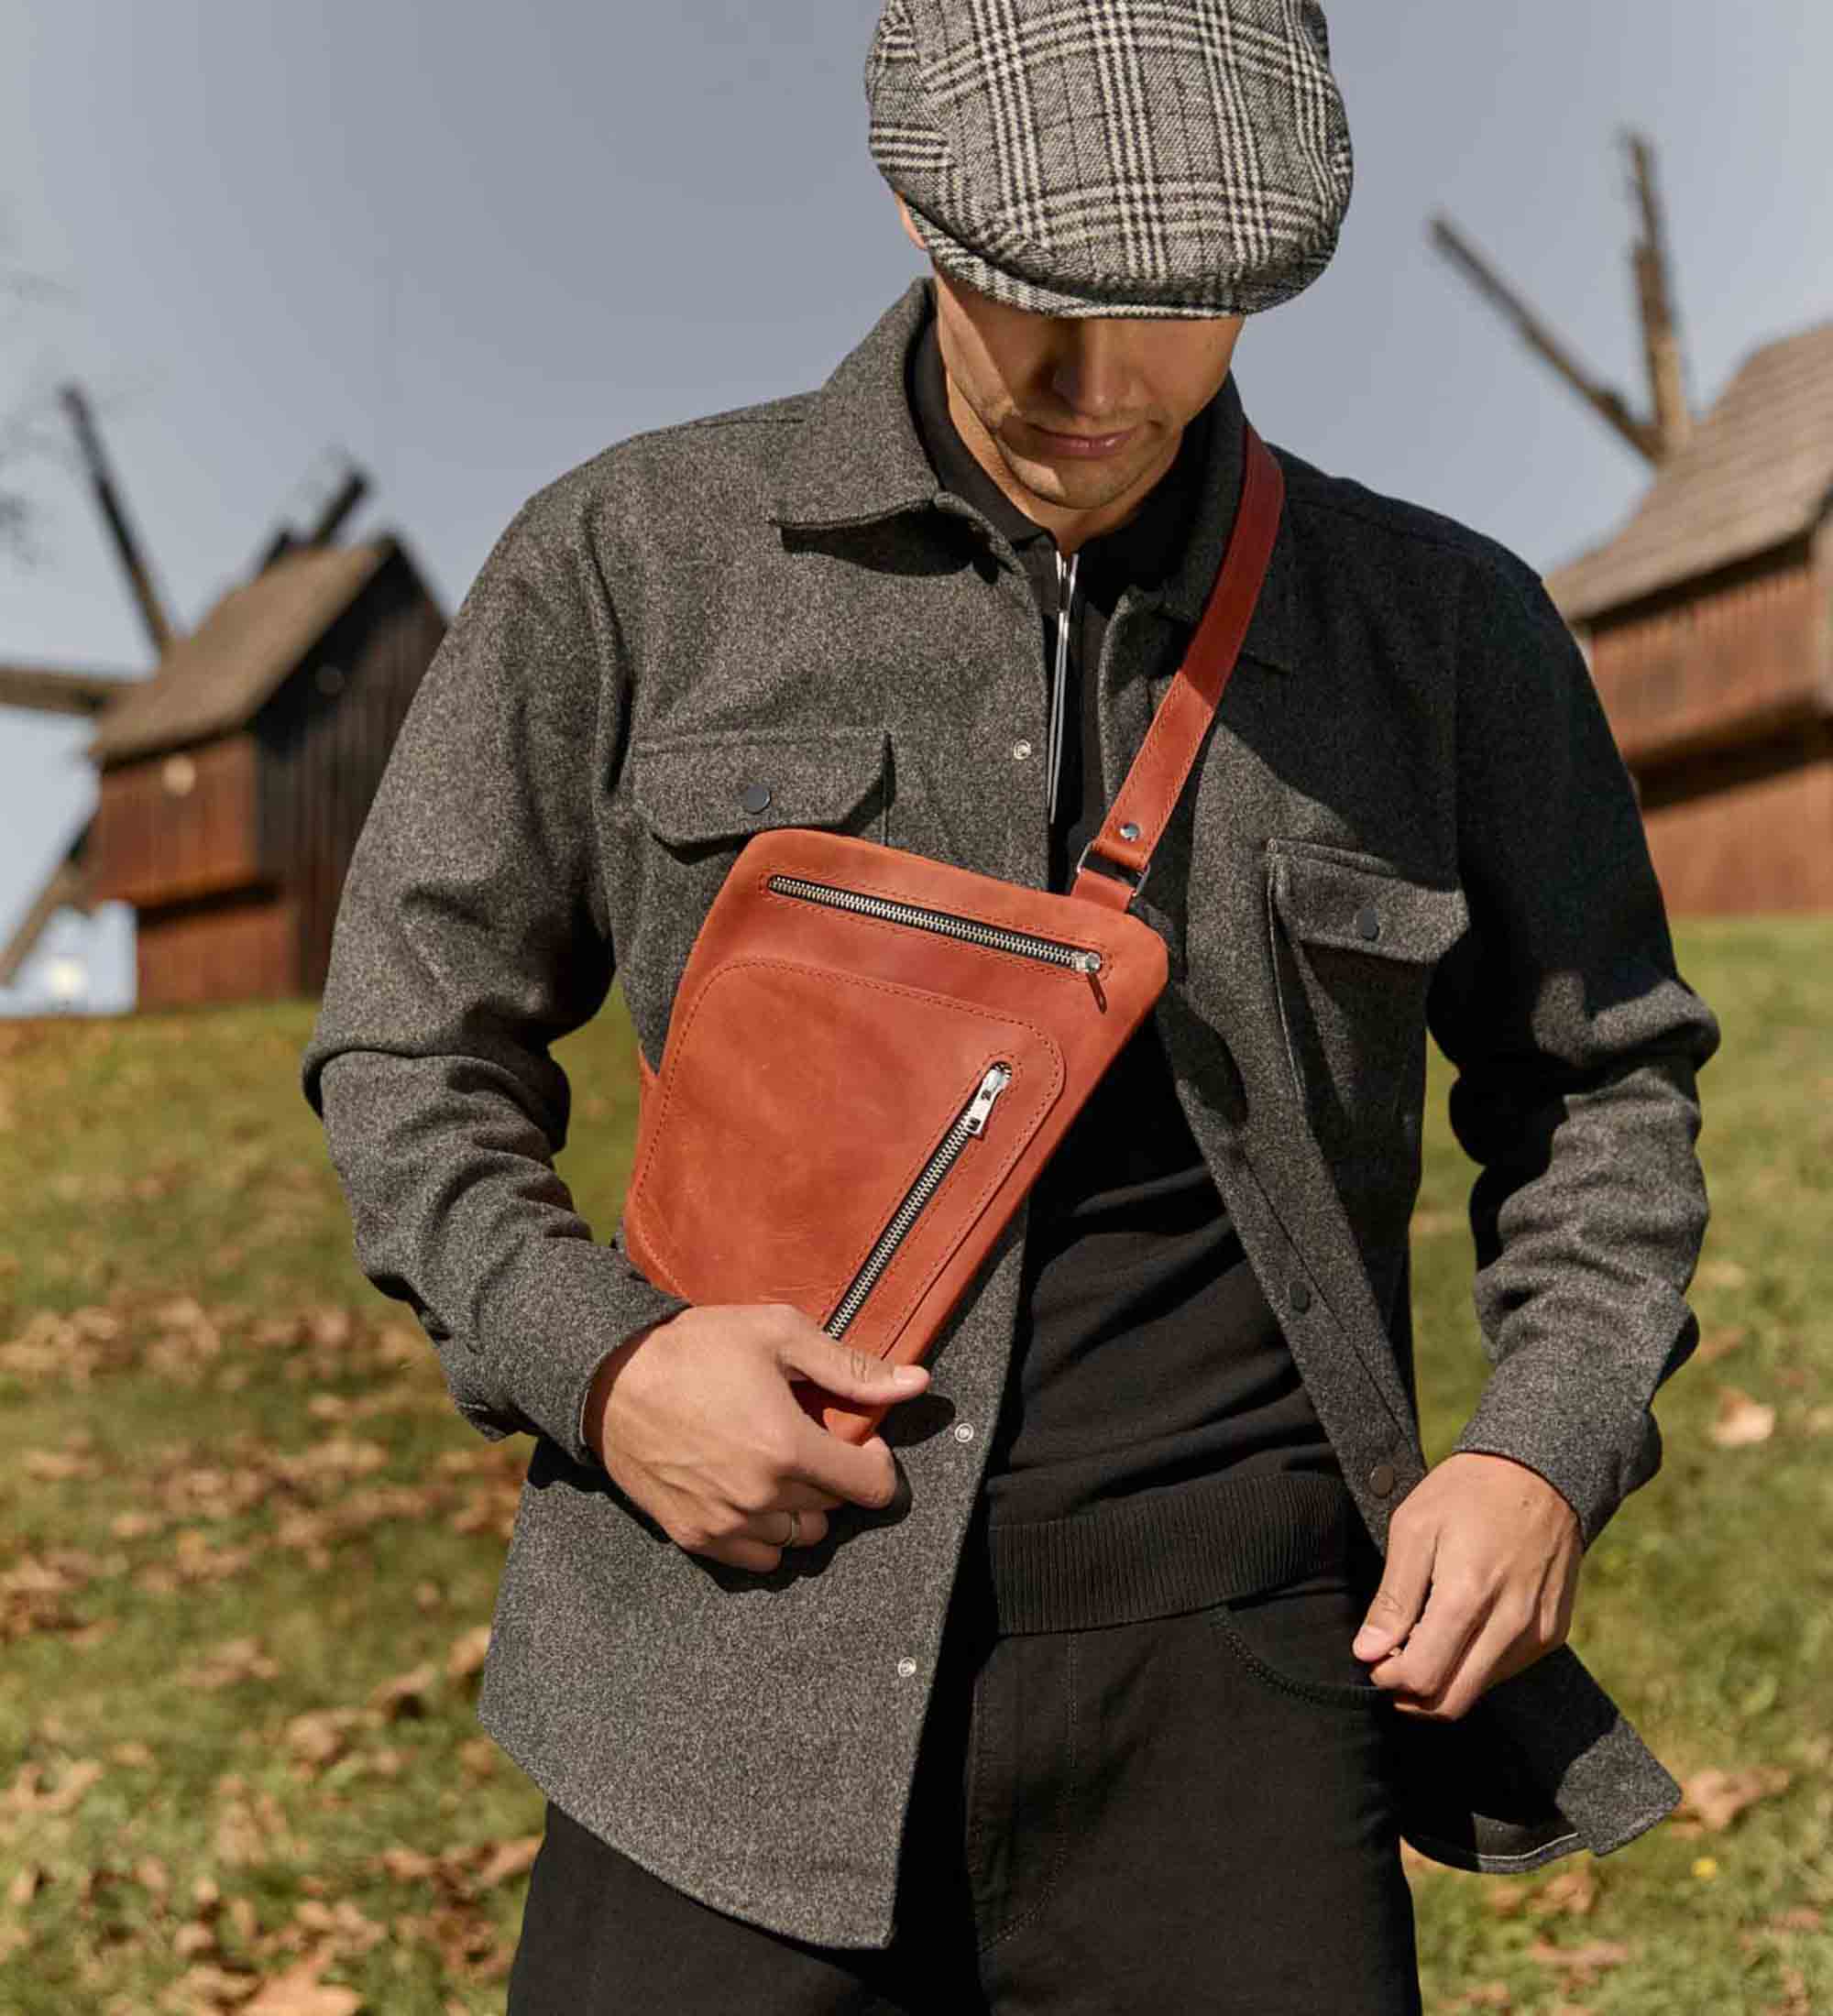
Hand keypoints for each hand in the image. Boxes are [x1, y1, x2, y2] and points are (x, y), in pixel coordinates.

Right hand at [583, 1302, 930, 1571]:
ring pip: (798, 1537)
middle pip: (833, 1509)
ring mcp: (725, 1524)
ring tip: (778, 1464)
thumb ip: (851, 1367)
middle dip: (833, 1474)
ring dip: (803, 1507)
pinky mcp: (694, 1537)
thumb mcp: (778, 1335)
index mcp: (788, 1449)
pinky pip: (757, 1557)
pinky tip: (751, 1492)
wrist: (609, 1378)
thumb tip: (917, 1384)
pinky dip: (766, 1534)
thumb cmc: (695, 1348)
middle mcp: (761, 1498)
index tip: (857, 1439)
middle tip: (807, 1437)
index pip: (872, 1487)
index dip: (876, 1461)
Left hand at [1351, 1451, 1582, 1719]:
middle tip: (1392, 1665)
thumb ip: (1393, 1598)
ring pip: (1479, 1691)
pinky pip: (1505, 1671)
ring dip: (1444, 1680)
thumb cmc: (1466, 1494)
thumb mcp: (1415, 1528)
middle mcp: (1510, 1625)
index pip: (1423, 1677)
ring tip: (1422, 1641)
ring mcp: (1537, 1633)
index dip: (1388, 1678)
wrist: (1540, 1473)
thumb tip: (1367, 1652)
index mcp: (1468, 1596)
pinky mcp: (1553, 1634)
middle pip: (1452, 1702)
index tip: (1375, 1660)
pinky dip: (1474, 1665)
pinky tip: (1459, 1630)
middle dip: (1412, 1695)